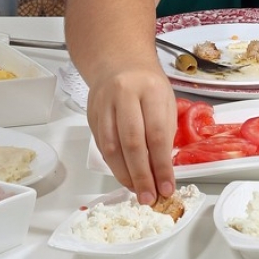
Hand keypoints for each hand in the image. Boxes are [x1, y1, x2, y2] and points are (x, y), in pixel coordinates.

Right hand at [85, 61, 177, 203]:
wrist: (119, 61)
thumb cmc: (148, 84)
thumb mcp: (166, 101)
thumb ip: (164, 133)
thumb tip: (161, 172)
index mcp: (150, 89)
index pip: (156, 134)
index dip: (161, 166)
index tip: (166, 188)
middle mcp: (125, 94)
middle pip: (132, 142)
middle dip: (141, 176)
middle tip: (149, 197)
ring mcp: (104, 104)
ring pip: (111, 147)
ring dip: (124, 175)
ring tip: (137, 191)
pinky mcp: (91, 114)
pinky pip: (102, 145)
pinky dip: (113, 165)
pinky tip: (124, 175)